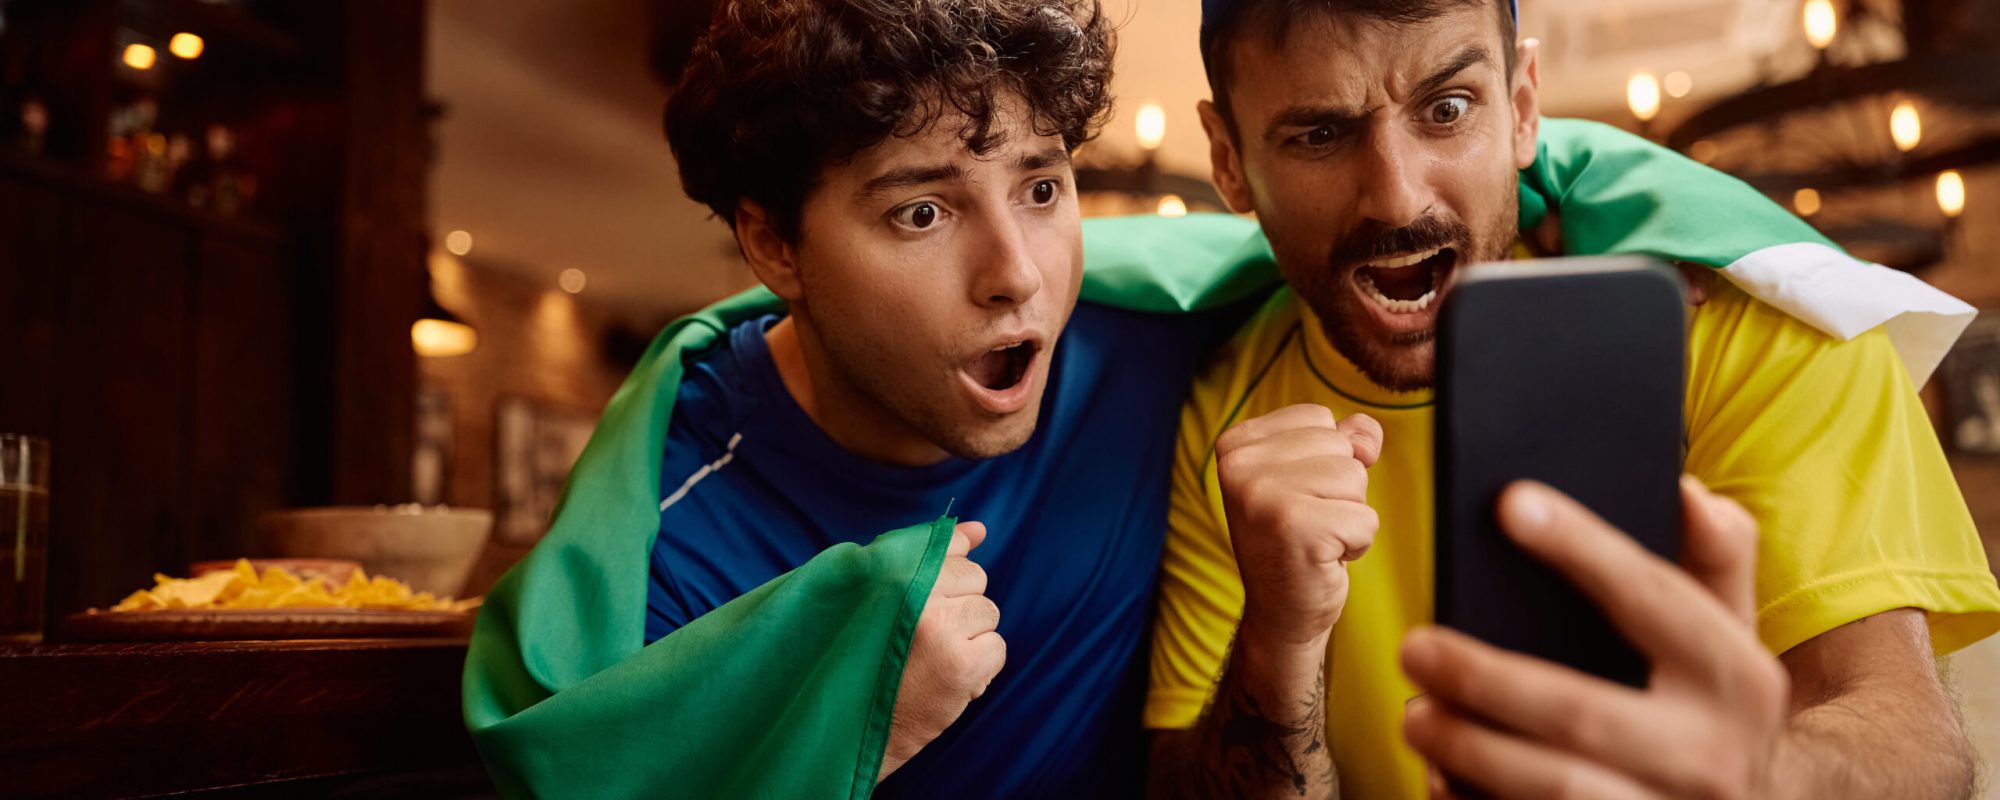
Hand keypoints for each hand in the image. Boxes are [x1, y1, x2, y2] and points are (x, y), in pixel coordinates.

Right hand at [879, 521, 1006, 780]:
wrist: (847, 723)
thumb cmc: (862, 651)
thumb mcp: (876, 588)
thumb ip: (924, 552)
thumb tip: (980, 529)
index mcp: (891, 569)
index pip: (949, 546)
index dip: (945, 570)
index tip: (932, 593)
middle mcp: (917, 594)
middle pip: (975, 578)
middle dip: (958, 604)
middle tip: (924, 633)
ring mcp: (942, 630)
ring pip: (988, 613)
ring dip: (968, 635)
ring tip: (932, 656)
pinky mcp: (961, 666)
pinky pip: (996, 647)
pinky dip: (979, 664)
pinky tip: (947, 675)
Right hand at [1215, 404, 1383, 649]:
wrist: (1280, 612)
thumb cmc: (1300, 539)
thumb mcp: (1313, 475)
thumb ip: (1343, 438)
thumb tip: (1365, 438)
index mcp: (1236, 444)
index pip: (1319, 417)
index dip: (1325, 459)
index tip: (1296, 496)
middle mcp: (1240, 465)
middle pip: (1340, 446)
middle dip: (1340, 488)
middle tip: (1307, 522)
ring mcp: (1263, 496)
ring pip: (1355, 479)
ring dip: (1349, 515)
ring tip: (1315, 538)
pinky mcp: (1294, 529)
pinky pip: (1366, 519)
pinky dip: (1357, 544)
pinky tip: (1323, 558)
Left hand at [1401, 477, 1786, 799]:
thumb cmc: (1714, 700)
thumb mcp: (1734, 630)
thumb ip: (1717, 556)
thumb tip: (1684, 488)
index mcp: (1739, 676)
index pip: (1653, 597)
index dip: (1583, 546)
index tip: (1508, 504)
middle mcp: (1715, 754)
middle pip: (1580, 712)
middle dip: (1484, 678)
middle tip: (1415, 648)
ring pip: (1555, 788)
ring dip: (1469, 750)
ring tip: (1416, 714)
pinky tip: (1440, 776)